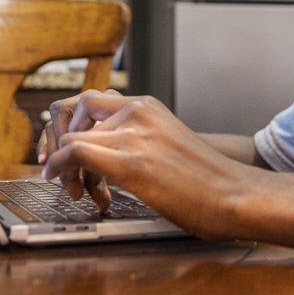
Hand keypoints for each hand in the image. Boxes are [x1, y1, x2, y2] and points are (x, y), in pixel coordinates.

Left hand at [40, 90, 251, 237]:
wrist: (235, 194)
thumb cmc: (206, 180)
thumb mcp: (166, 145)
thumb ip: (138, 141)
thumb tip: (105, 159)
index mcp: (147, 107)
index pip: (88, 100)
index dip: (67, 123)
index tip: (62, 146)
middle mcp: (138, 112)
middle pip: (72, 111)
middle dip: (59, 141)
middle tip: (63, 169)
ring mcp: (134, 135)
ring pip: (70, 134)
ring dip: (63, 163)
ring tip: (77, 189)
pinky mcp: (131, 162)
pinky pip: (76, 152)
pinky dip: (60, 166)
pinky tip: (60, 181)